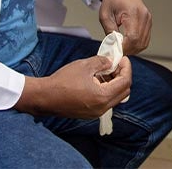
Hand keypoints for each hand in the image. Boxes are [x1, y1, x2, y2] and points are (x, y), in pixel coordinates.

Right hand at [14, 54, 130, 117]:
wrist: (44, 97)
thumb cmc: (62, 82)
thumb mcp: (84, 65)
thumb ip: (102, 62)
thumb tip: (111, 62)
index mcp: (103, 97)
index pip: (125, 82)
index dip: (126, 68)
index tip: (123, 59)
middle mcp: (102, 108)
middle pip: (123, 92)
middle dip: (122, 76)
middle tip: (116, 64)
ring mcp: (96, 113)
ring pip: (115, 98)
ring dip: (114, 83)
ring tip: (105, 70)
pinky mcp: (89, 113)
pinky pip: (105, 102)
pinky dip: (106, 90)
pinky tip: (97, 80)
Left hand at [98, 0, 151, 54]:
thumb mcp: (104, 15)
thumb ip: (109, 31)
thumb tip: (114, 46)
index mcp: (133, 12)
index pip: (133, 37)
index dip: (125, 47)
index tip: (115, 50)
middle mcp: (144, 16)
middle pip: (140, 42)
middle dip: (128, 49)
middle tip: (117, 50)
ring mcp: (148, 18)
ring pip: (144, 42)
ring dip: (133, 48)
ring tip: (122, 47)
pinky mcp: (148, 21)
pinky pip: (146, 38)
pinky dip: (138, 44)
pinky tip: (128, 43)